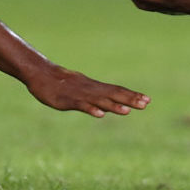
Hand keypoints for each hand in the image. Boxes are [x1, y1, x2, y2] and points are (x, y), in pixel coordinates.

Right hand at [25, 64, 149, 117]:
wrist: (41, 74)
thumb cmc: (61, 83)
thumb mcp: (81, 91)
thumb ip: (95, 98)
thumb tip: (108, 107)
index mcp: (95, 88)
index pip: (117, 91)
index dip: (132, 96)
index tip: (148, 100)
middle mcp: (91, 89)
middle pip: (113, 94)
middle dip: (130, 99)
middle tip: (147, 104)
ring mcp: (80, 94)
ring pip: (99, 100)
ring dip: (114, 106)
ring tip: (128, 111)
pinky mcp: (67, 100)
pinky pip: (81, 105)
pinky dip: (91, 109)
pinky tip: (100, 114)